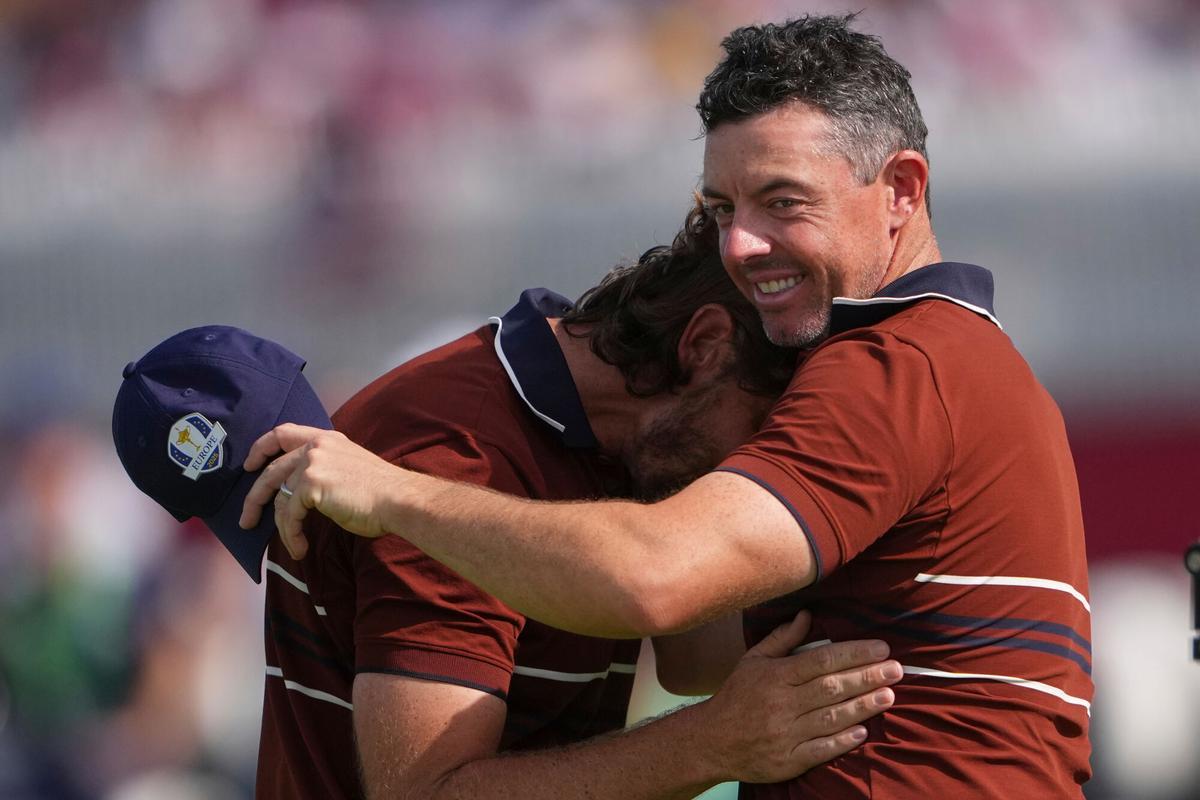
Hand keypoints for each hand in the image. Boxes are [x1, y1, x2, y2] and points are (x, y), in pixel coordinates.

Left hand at [238, 423, 402, 558]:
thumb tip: (297, 495)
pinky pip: (290, 515)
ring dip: (278, 526)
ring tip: (290, 545)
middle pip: (271, 470)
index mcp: (326, 439)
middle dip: (255, 498)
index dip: (260, 448)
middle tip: (247, 519)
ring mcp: (313, 463)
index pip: (283, 433)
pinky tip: (300, 548)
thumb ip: (324, 470)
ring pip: (279, 497)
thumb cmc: (381, 493)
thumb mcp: (348, 468)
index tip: (250, 466)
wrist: (399, 500)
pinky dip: (291, 535)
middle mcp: (316, 446)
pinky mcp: (312, 485)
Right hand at [694, 610, 899, 783]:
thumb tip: (807, 615)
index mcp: (775, 675)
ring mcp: (785, 733)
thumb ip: (782, 638)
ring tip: (889, 695)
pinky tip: (863, 731)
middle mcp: (781, 703)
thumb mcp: (753, 660)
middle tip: (896, 669)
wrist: (710, 741)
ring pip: (831, 717)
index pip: (821, 660)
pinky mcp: (787, 760)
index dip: (854, 653)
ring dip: (863, 706)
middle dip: (867, 677)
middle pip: (831, 687)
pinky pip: (820, 750)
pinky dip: (842, 740)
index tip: (881, 648)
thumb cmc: (736, 696)